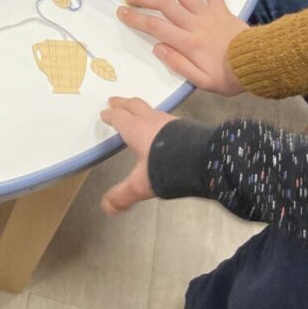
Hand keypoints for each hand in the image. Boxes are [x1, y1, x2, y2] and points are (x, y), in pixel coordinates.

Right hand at [99, 97, 177, 213]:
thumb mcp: (141, 185)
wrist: (203, 160)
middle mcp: (152, 121)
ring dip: (142, 110)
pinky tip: (164, 128)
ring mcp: (170, 121)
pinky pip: (167, 118)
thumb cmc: (166, 168)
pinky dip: (159, 119)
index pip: (119, 117)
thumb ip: (123, 195)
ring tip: (139, 113)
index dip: (110, 115)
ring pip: (152, 110)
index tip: (104, 113)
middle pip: (134, 105)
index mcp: (136, 129)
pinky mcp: (185, 125)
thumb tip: (106, 207)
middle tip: (114, 101)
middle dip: (123, 103)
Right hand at [118, 0, 244, 94]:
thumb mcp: (202, 82)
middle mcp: (195, 24)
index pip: (155, 26)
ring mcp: (209, 13)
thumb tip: (157, 48)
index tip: (122, 12)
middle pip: (164, 4)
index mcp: (188, 43)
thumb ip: (178, 65)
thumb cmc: (228, 77)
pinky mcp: (222, 8)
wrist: (258, 63)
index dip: (135, 18)